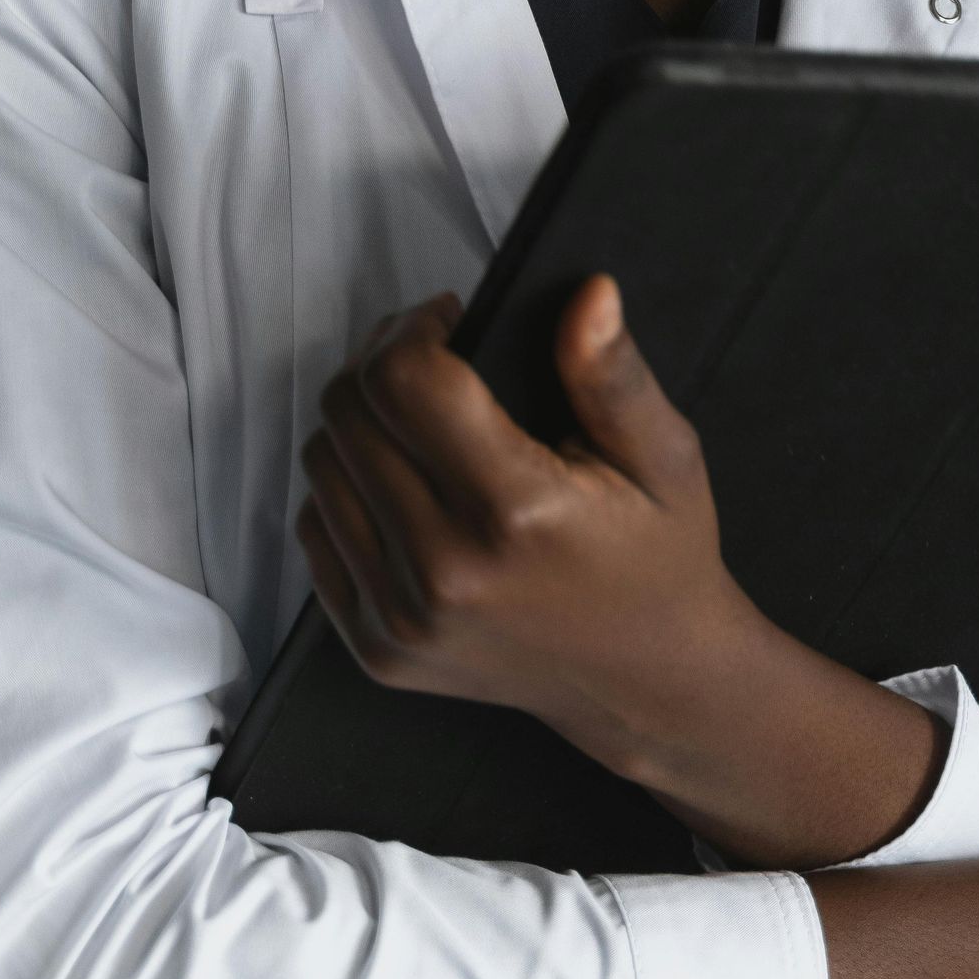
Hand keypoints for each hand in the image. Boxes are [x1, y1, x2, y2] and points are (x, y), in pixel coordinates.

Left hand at [296, 276, 942, 859]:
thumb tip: (589, 294)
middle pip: (348, 413)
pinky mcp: (377, 649)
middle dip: (383, 364)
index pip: (403, 381)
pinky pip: (314, 532)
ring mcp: (403, 619)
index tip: (448, 322)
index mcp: (516, 513)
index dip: (414, 328)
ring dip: (361, 427)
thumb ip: (613, 374)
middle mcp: (446, 571)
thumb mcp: (663, 457)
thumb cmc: (658, 560)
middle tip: (434, 360)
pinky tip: (405, 488)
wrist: (648, 684)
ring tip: (422, 426)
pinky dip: (348, 493)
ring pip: (321, 466)